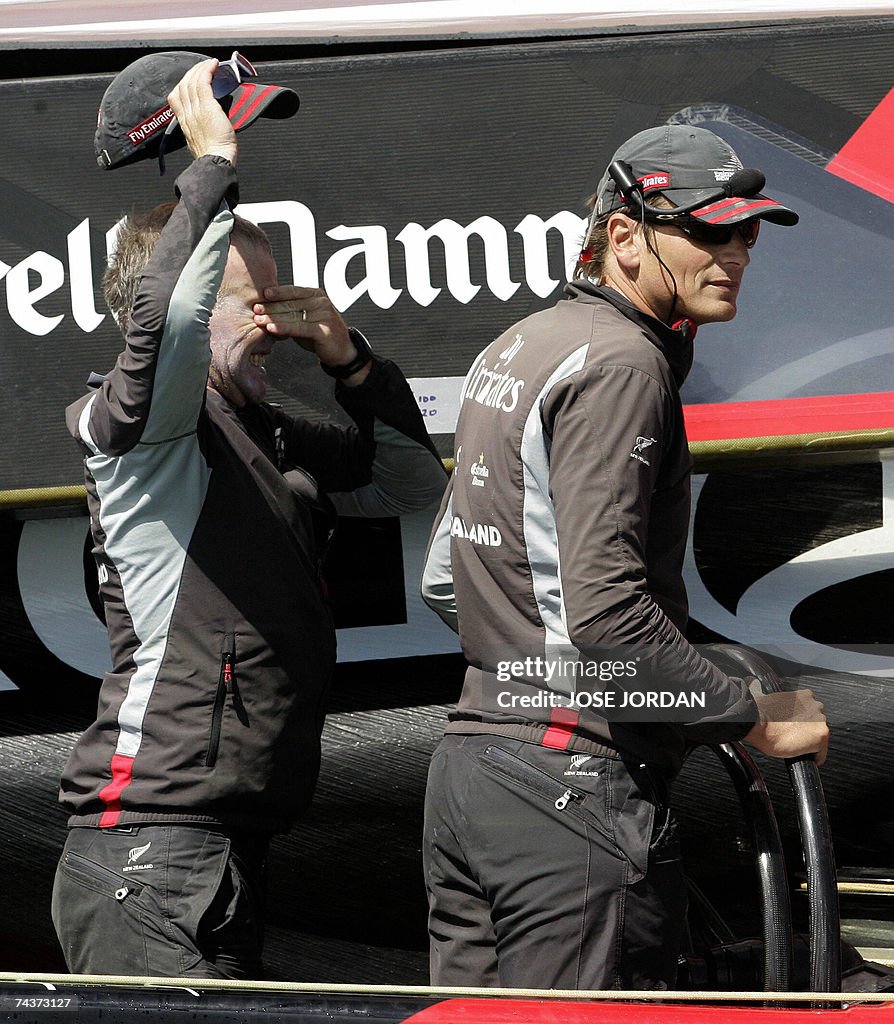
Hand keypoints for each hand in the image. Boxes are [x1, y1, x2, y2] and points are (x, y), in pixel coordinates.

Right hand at [167, 58, 236, 164]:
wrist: (216, 162)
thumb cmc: (214, 157)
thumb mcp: (201, 143)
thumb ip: (202, 130)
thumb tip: (213, 123)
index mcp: (184, 123)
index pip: (176, 98)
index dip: (182, 86)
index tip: (191, 81)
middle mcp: (187, 114)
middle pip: (183, 86)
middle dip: (192, 73)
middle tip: (202, 68)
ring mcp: (195, 109)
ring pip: (192, 81)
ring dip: (200, 69)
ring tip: (209, 64)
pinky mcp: (207, 106)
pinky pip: (203, 81)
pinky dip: (207, 70)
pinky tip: (213, 65)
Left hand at [252, 286, 371, 383]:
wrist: (342, 351)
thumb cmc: (321, 334)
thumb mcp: (304, 320)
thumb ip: (290, 313)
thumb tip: (266, 310)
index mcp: (317, 295)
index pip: (293, 291)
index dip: (277, 292)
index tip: (262, 295)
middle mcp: (321, 302)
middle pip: (291, 303)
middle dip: (271, 307)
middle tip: (255, 309)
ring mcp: (324, 315)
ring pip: (293, 315)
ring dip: (274, 317)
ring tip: (259, 320)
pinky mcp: (324, 329)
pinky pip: (299, 327)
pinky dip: (284, 327)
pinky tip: (272, 328)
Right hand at [744, 689, 829, 765]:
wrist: (758, 723)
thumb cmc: (761, 714)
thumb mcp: (775, 702)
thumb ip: (786, 705)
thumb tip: (779, 708)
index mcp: (805, 695)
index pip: (811, 710)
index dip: (803, 721)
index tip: (797, 727)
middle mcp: (815, 705)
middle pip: (818, 722)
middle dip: (808, 729)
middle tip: (795, 736)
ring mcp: (820, 720)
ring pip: (819, 735)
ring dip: (811, 741)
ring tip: (797, 746)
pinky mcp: (821, 735)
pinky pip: (821, 751)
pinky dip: (815, 756)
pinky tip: (805, 756)